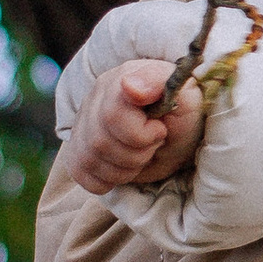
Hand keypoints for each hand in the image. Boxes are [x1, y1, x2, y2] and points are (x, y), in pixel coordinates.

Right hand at [67, 58, 204, 194]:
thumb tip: (129, 86)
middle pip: (100, 143)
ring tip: (141, 156)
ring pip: (89, 161)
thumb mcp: (183, 92)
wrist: (179, 131)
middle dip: (136, 154)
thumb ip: (157, 81)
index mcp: (117, 83)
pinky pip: (81, 174)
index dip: (141, 133)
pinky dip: (105, 180)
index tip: (160, 130)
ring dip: (124, 170)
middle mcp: (93, 102)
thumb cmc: (182, 111)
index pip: (113, 115)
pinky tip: (123, 168)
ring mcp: (83, 126)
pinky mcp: (79, 150)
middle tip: (154, 145)